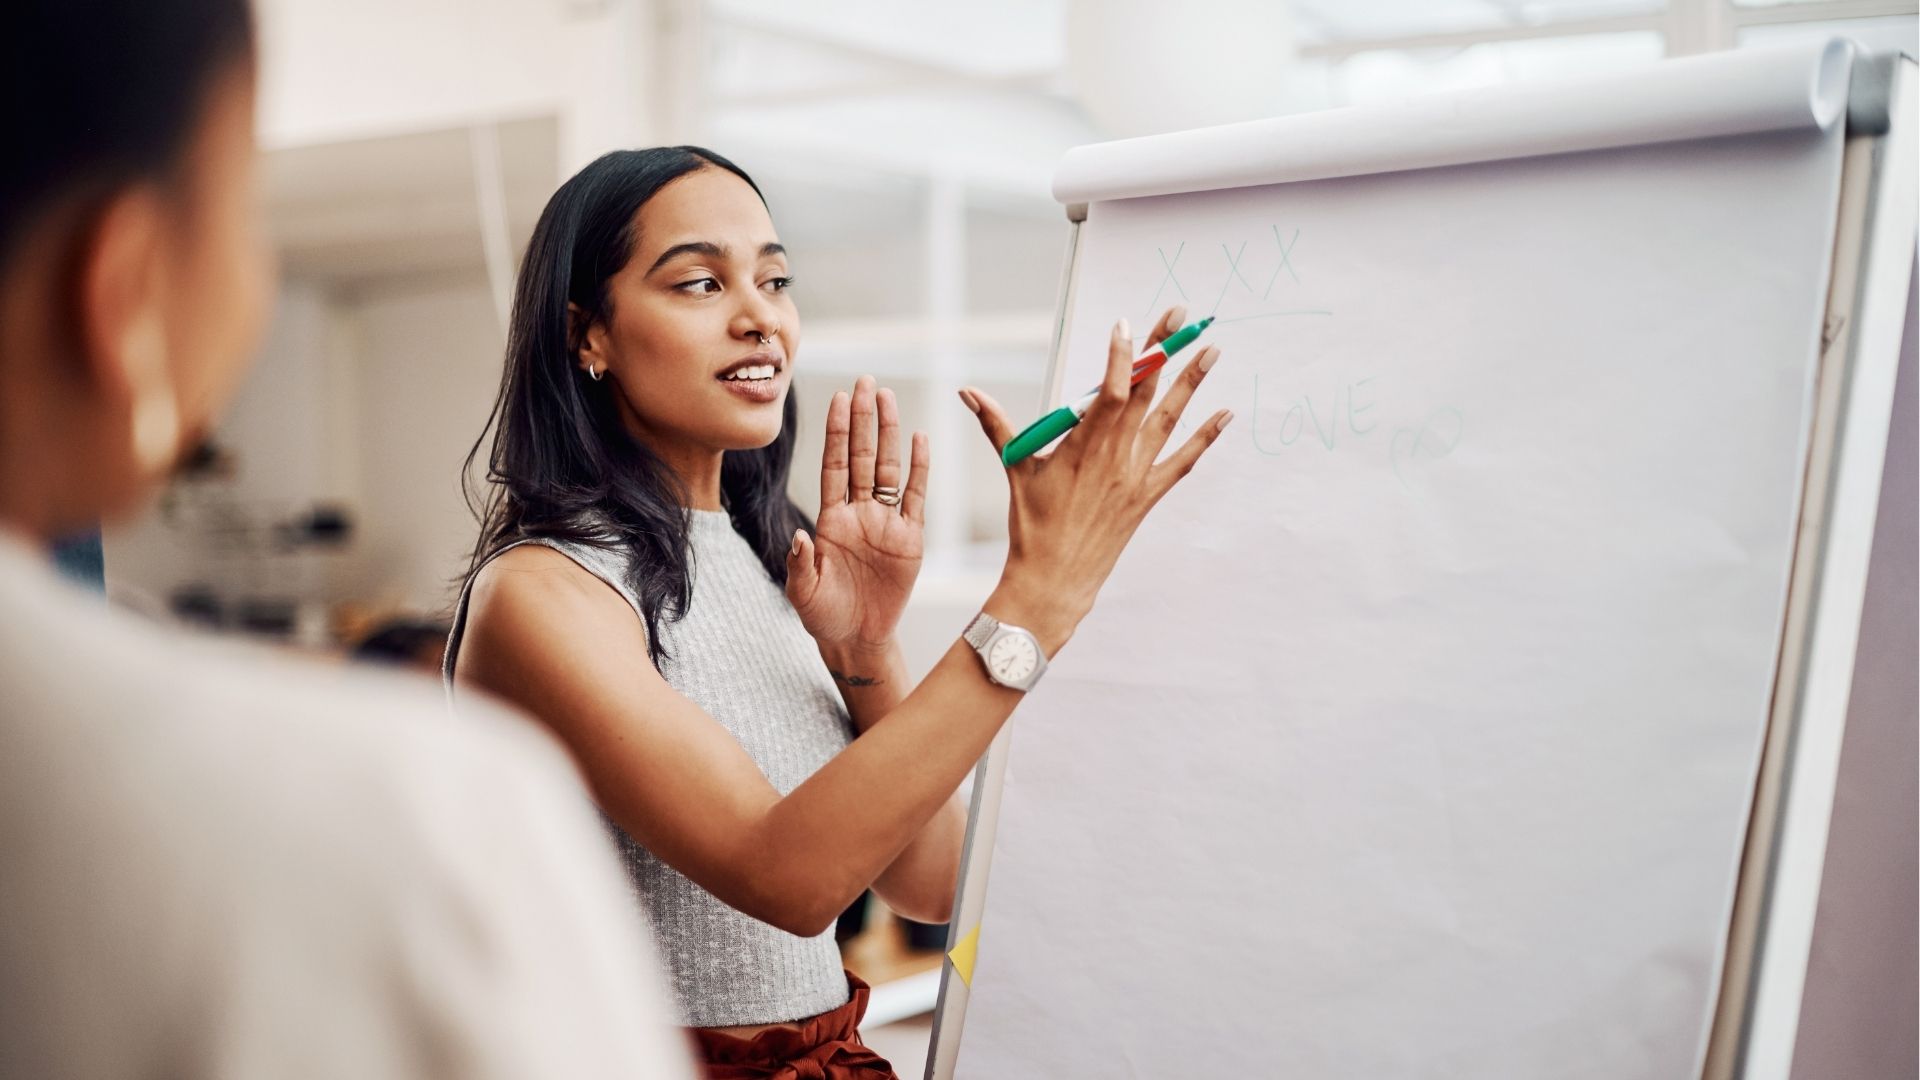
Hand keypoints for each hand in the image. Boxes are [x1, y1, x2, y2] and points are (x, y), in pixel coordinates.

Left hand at [786, 375, 929, 654]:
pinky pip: (916, 497)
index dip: (837, 433)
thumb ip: (800, 564)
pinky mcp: (909, 539)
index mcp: (830, 520)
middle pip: (863, 456)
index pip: (835, 466)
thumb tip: (800, 537)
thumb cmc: (824, 615)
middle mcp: (858, 513)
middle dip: (863, 419)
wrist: (857, 638)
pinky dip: (919, 468)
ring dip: (889, 433)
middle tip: (865, 381)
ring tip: (888, 398)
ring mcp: (885, 523)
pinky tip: (919, 438)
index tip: (838, 399)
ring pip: (890, 468)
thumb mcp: (803, 592)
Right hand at [960, 305, 1229, 651]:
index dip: (1121, 357)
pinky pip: (1183, 462)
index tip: (1126, 325)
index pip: (1109, 391)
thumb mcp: (1015, 469)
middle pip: (1144, 392)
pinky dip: (1205, 438)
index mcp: (1082, 446)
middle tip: (1182, 317)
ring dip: (1192, 383)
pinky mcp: (1147, 495)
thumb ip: (997, 425)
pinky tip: (1226, 414)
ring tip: (1212, 350)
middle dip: (1163, 351)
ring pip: (1169, 419)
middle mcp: (1115, 457)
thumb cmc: (1032, 526)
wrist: (1056, 579)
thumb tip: (967, 392)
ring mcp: (1135, 475)